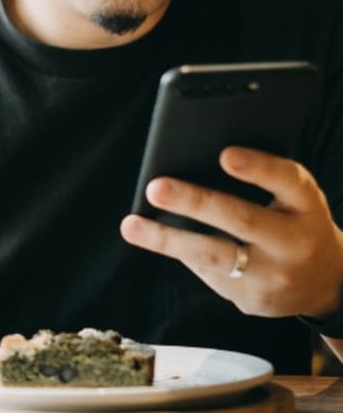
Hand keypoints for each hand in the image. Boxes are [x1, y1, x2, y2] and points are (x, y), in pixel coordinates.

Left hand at [120, 146, 342, 318]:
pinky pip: (208, 274)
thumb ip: (260, 176)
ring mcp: (274, 277)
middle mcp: (295, 242)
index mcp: (307, 204)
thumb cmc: (294, 218)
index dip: (258, 168)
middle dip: (195, 202)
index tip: (224, 154)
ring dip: (167, 239)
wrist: (327, 282)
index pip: (288, 180)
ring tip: (132, 225)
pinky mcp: (252, 300)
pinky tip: (153, 236)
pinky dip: (179, 251)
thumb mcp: (294, 196)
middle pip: (242, 219)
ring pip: (214, 256)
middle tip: (155, 187)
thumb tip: (193, 154)